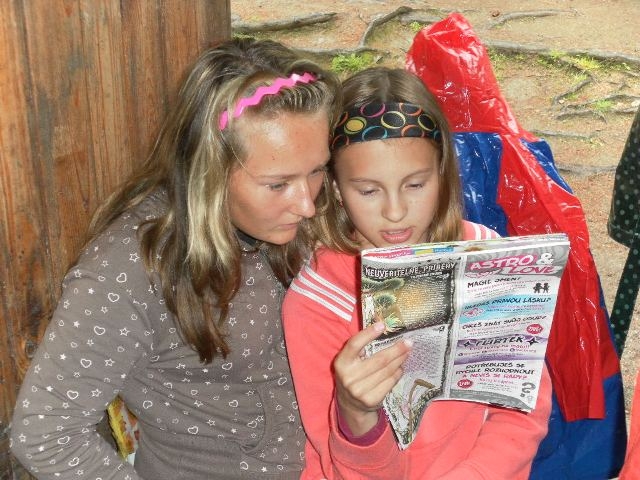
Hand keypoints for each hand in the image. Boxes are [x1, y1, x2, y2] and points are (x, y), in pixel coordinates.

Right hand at [333, 321, 411, 435]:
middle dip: (396, 349)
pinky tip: (400, 368)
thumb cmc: (353, 375)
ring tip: (407, 353)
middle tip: (408, 342)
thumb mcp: (350, 362)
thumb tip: (382, 328)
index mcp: (341, 363)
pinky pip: (390, 382)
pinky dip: (397, 373)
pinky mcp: (371, 400)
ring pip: (387, 371)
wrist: (350, 404)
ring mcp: (359, 390)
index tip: (382, 325)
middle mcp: (348, 377)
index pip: (355, 345)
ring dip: (400, 360)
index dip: (368, 334)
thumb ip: (360, 348)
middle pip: (379, 359)